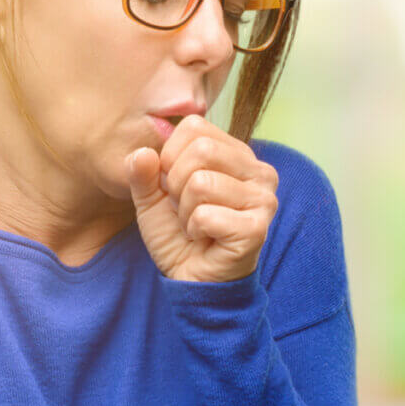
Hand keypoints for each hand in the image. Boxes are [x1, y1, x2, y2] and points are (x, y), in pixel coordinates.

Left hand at [126, 115, 279, 282]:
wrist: (191, 279)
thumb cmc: (178, 233)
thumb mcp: (151, 198)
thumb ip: (142, 172)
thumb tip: (141, 153)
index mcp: (236, 154)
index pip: (195, 126)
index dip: (170, 156)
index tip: (174, 186)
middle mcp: (259, 171)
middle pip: (201, 149)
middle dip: (176, 183)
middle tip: (184, 208)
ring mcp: (263, 199)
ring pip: (201, 182)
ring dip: (185, 211)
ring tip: (195, 224)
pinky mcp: (257, 228)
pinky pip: (206, 215)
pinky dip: (194, 229)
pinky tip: (205, 239)